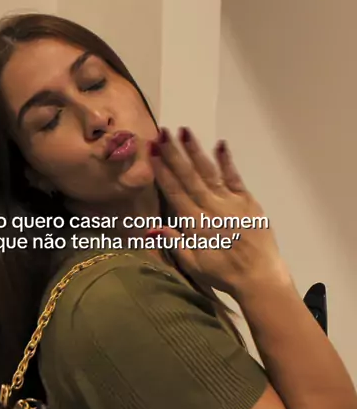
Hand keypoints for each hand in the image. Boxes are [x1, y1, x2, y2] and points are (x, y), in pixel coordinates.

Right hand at [146, 128, 289, 297]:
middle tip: (162, 133)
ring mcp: (231, 202)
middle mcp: (211, 208)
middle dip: (174, 154)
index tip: (152, 153)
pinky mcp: (247, 201)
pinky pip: (235, 177)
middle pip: (189, 177)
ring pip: (209, 172)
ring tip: (184, 131)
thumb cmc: (223, 273)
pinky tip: (220, 145)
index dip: (163, 171)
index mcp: (195, 224)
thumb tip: (150, 227)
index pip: (175, 192)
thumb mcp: (193, 263)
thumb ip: (173, 242)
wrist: (259, 277)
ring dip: (195, 152)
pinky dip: (227, 161)